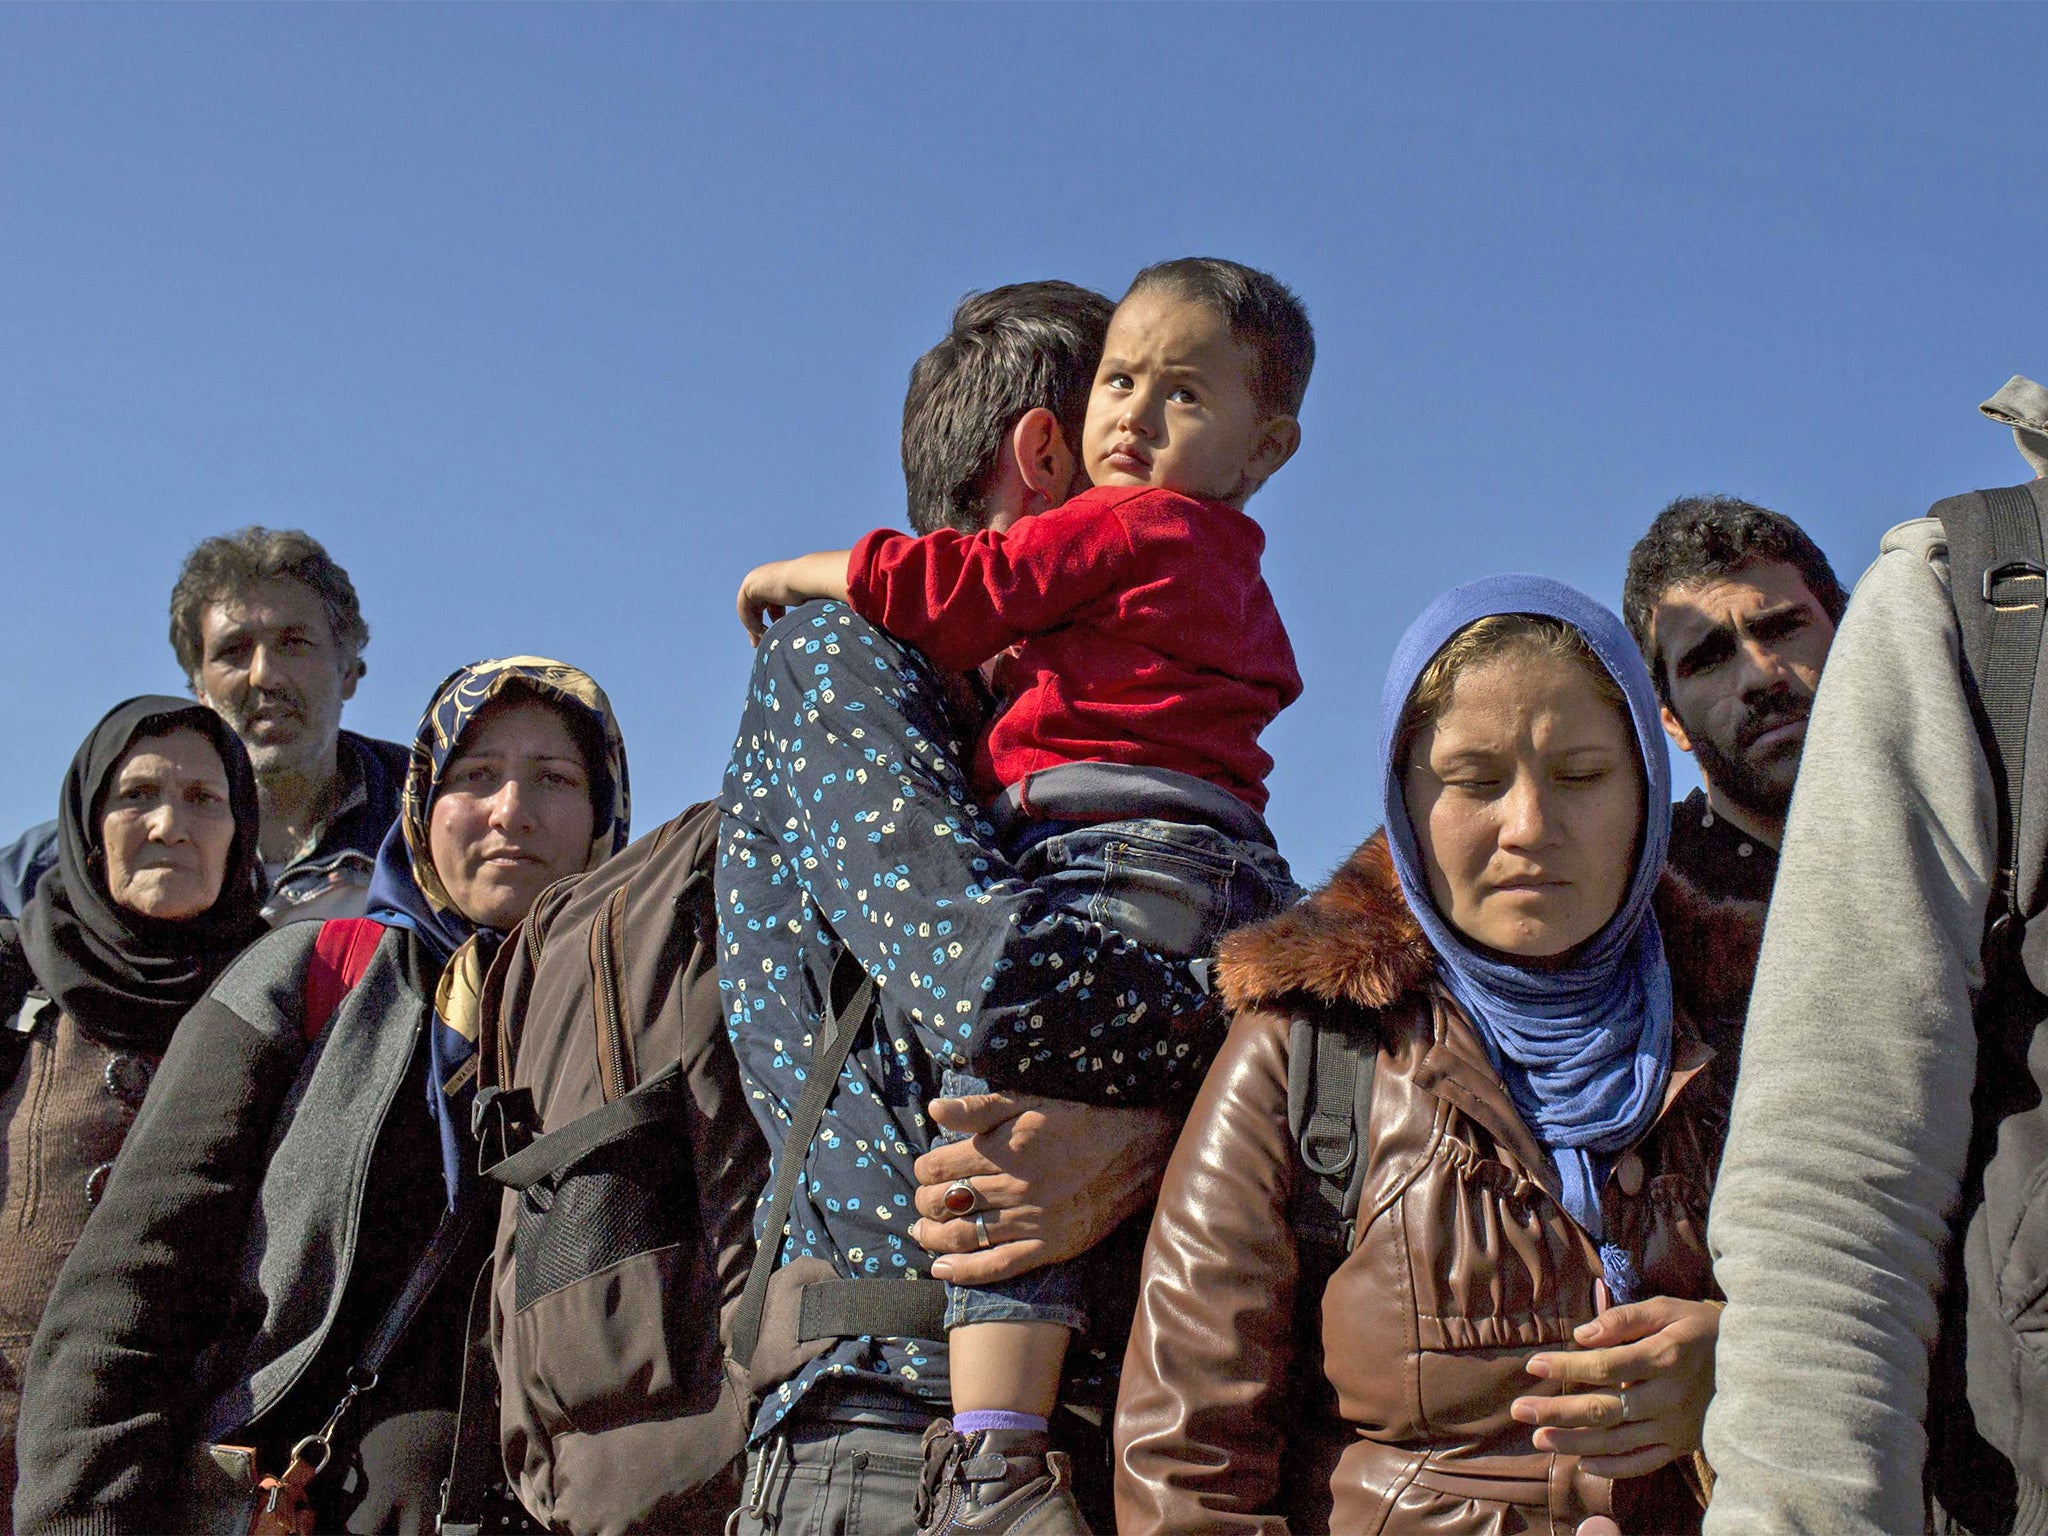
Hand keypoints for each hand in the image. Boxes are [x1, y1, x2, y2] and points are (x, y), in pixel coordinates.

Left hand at [736, 552, 851, 641]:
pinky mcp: (749, 587)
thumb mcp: (810, 605)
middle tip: (758, 644)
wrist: (810, 578)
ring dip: (754, 628)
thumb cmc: (817, 591)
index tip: (772, 635)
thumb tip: (824, 629)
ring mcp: (754, 580)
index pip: (766, 602)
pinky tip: (764, 633)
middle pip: (754, 607)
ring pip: (747, 611)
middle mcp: (762, 577)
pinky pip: (744, 611)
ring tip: (763, 641)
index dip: (768, 619)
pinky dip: (751, 624)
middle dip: (756, 626)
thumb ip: (809, 614)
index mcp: (776, 579)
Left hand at [910, 1092, 1176, 1284]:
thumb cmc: (1076, 1121)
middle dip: (924, 1203)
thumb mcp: (1026, 1102)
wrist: (1133, 1152)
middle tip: (921, 1201)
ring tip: (921, 1233)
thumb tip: (933, 1108)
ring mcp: (1030, 1221)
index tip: (925, 1170)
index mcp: (1002, 1149)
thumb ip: (977, 1108)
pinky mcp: (1049, 1247)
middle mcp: (1013, 1188)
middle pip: (945, 1202)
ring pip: (964, 1235)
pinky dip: (965, 1272)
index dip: (924, 1170)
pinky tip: (942, 1270)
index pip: (939, 1167)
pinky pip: (998, 1266)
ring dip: (933, 1237)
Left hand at [1510, 1295, 1722, 1478]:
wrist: (1757, 1362)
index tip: (1533, 1365)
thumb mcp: (1666, 1309)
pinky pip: (1644, 1462)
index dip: (1566, 1367)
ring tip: (1540, 1439)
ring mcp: (1677, 1426)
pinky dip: (1613, 1467)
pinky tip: (1583, 1464)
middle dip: (1558, 1411)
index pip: (1604, 1366)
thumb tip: (1581, 1336)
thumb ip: (1622, 1320)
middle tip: (1519, 1411)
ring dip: (1575, 1442)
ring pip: (1618, 1441)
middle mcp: (1670, 1397)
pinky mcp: (1683, 1444)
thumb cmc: (1701, 1328)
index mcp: (1664, 1357)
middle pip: (1605, 1409)